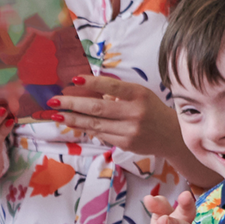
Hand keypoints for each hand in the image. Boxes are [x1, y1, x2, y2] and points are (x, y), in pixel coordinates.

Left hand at [47, 75, 181, 158]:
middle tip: (54, 101)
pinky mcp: (126, 144)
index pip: (112, 86)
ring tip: (56, 114)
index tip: (73, 80)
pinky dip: (85, 128)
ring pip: (95, 124)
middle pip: (98, 108)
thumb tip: (87, 90)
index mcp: (139, 94)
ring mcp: (130, 130)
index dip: (92, 83)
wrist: (171, 135)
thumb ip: (118, 92)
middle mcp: (135, 113)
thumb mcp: (140, 94)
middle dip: (72, 104)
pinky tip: (73, 123)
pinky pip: (101, 134)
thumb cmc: (151, 109)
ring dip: (73, 119)